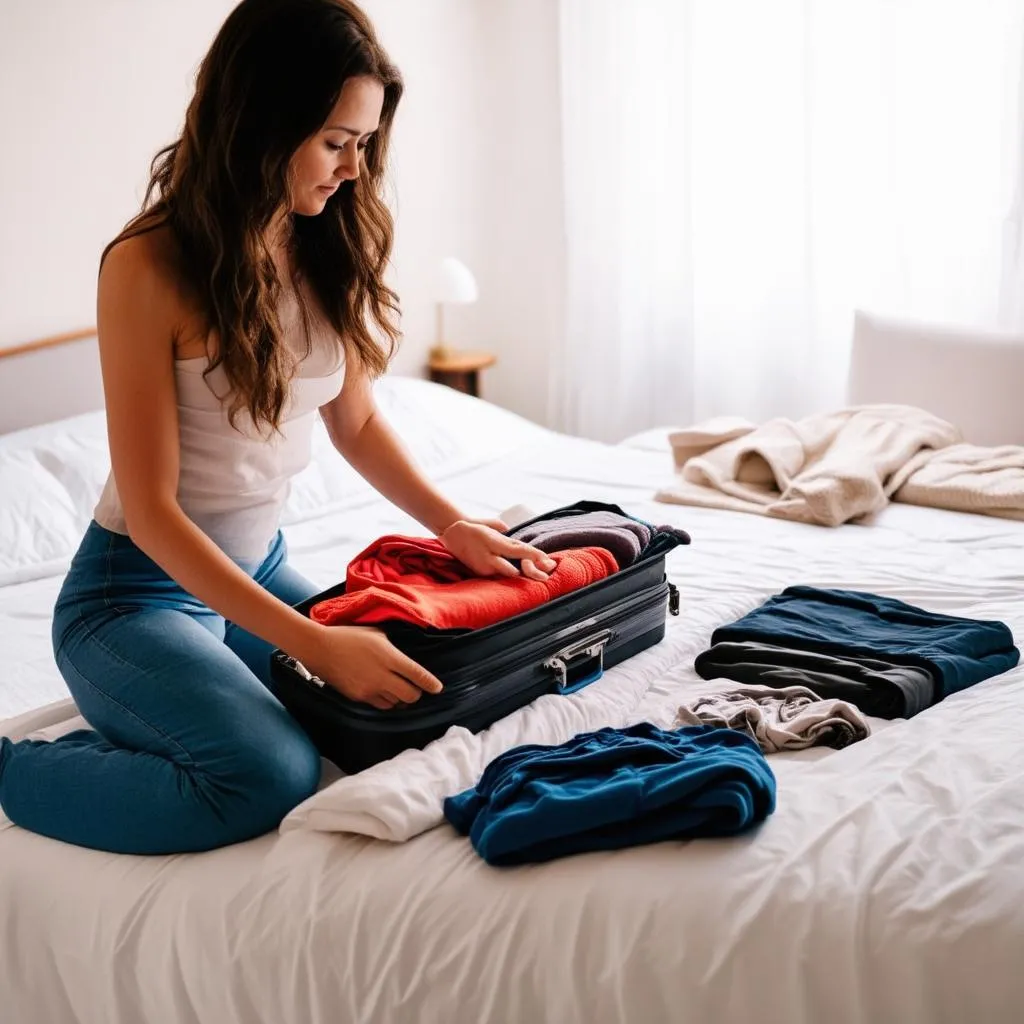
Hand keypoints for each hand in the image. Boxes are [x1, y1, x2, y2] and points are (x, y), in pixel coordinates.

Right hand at [300, 624, 443, 709]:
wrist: (320, 649)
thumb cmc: (349, 636)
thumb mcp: (377, 633)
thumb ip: (393, 646)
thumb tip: (405, 654)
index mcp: (390, 657)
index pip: (418, 675)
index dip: (431, 684)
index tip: (437, 688)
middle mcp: (382, 676)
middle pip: (410, 696)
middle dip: (416, 694)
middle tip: (415, 688)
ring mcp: (369, 689)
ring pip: (396, 703)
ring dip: (400, 698)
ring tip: (397, 689)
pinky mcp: (358, 697)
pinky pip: (379, 705)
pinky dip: (385, 701)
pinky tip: (383, 692)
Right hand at [439, 518, 557, 579]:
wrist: (452, 534)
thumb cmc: (475, 527)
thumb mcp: (491, 525)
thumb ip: (503, 530)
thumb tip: (510, 531)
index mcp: (493, 542)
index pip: (517, 549)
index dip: (533, 555)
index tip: (546, 559)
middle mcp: (489, 556)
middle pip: (513, 568)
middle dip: (529, 572)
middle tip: (545, 576)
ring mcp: (484, 567)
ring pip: (507, 573)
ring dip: (520, 574)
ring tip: (537, 576)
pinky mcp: (480, 573)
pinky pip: (498, 575)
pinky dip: (508, 575)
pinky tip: (519, 575)